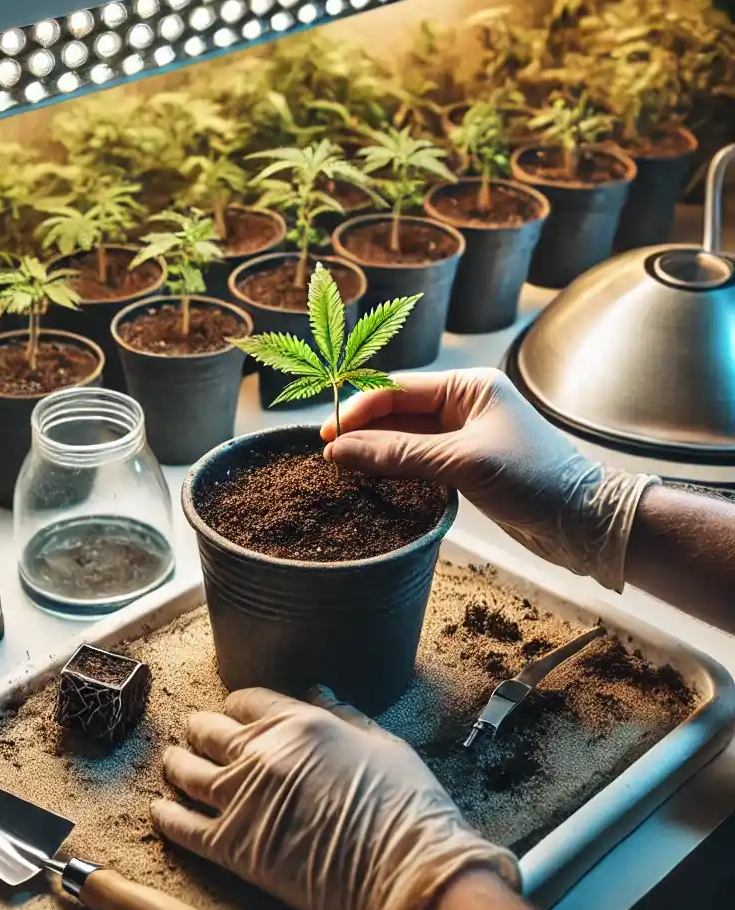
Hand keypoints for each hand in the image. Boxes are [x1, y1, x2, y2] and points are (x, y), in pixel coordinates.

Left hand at [151, 687, 517, 909]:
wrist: (405, 872)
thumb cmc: (405, 806)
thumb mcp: (382, 743)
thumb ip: (343, 713)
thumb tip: (317, 689)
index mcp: (297, 722)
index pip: (245, 701)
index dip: (235, 707)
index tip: (231, 714)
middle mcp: (261, 752)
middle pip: (209, 731)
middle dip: (199, 730)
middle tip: (194, 735)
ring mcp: (241, 798)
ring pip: (188, 772)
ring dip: (176, 765)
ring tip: (172, 764)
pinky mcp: (232, 847)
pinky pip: (183, 825)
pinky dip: (167, 816)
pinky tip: (160, 810)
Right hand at [320, 368, 658, 591]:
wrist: (583, 523)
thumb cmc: (535, 481)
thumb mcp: (461, 463)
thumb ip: (398, 454)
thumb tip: (339, 451)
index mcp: (469, 387)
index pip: (398, 390)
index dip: (358, 411)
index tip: (326, 436)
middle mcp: (464, 404)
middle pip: (397, 412)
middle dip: (362, 431)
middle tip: (326, 455)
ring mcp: (464, 435)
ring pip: (404, 437)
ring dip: (375, 450)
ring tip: (340, 468)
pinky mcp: (465, 464)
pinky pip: (418, 458)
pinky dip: (393, 467)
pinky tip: (372, 477)